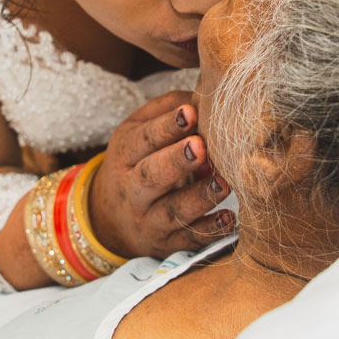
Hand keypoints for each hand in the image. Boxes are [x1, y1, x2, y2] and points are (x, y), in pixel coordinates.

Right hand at [87, 91, 235, 259]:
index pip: (143, 139)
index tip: (190, 112)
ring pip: (173, 211)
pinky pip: (189, 240)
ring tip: (224, 182)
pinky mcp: (166, 244)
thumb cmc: (135, 162)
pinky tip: (230, 219)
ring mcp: (149, 220)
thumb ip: (165, 109)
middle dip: (177, 161)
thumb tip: (202, 94)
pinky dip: (209, 231)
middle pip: (151, 176)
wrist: (108, 219)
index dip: (166, 126)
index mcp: (125, 154)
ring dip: (200, 197)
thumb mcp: (136, 130)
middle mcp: (133, 190)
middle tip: (201, 147)